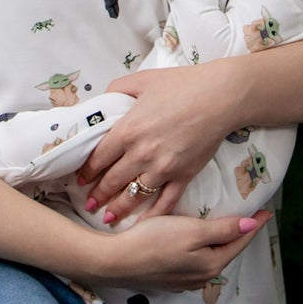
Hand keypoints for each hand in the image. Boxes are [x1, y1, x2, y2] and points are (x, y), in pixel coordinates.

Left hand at [79, 63, 245, 214]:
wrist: (221, 96)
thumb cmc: (182, 85)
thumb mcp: (142, 80)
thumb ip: (117, 90)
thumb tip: (103, 102)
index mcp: (128, 130)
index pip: (98, 158)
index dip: (87, 172)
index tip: (81, 180)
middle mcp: (141, 153)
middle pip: (112, 180)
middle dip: (98, 195)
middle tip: (89, 204)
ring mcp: (163, 167)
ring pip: (134, 195)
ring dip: (118, 209)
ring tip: (108, 218)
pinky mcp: (184, 175)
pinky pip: (166, 201)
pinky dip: (153, 214)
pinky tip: (143, 223)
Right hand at [89, 207, 267, 290]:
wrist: (115, 261)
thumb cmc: (153, 241)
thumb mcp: (191, 231)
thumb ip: (223, 230)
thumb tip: (251, 224)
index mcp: (210, 264)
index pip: (239, 242)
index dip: (254, 225)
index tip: (267, 212)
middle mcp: (200, 277)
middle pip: (225, 252)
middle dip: (238, 236)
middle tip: (249, 218)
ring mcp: (183, 281)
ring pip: (209, 259)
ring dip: (218, 245)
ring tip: (226, 230)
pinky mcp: (168, 280)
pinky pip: (193, 263)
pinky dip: (200, 252)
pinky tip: (196, 245)